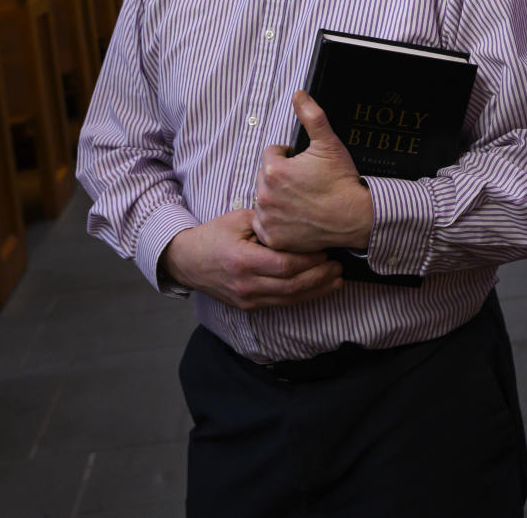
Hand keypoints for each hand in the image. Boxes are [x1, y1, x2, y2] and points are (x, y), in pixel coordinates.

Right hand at [161, 209, 341, 310]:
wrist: (188, 261)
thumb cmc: (214, 235)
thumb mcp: (238, 220)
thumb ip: (268, 222)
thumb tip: (299, 221)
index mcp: (243, 261)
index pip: (285, 265)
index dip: (309, 260)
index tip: (326, 248)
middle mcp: (246, 285)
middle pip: (291, 286)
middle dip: (319, 277)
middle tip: (339, 266)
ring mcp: (247, 299)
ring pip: (289, 299)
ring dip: (316, 291)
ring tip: (336, 280)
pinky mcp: (249, 306)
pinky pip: (281, 303)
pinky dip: (302, 297)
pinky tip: (317, 289)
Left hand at [252, 90, 373, 252]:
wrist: (355, 217)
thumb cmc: (341, 181)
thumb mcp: (328, 143)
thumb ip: (311, 115)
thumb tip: (299, 94)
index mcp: (273, 170)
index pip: (271, 154)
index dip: (288, 156)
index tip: (303, 164)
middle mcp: (265, 195)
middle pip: (265, 177)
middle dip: (280, 176)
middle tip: (303, 183)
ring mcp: (269, 219)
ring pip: (264, 200)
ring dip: (276, 198)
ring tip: (300, 200)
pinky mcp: (273, 238)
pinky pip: (264, 224)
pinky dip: (275, 221)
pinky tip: (293, 217)